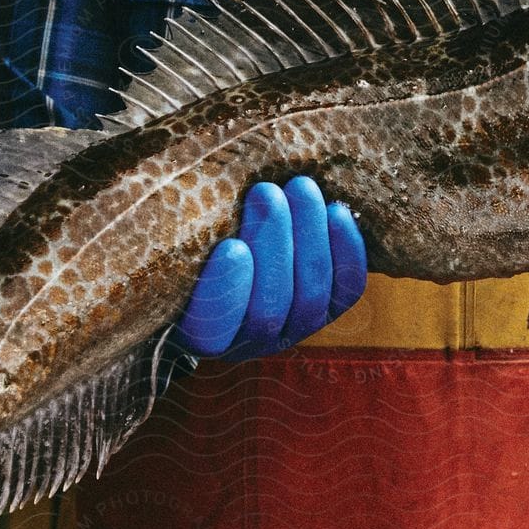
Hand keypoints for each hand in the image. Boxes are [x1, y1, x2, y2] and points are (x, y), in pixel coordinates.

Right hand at [175, 177, 366, 360]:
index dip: (227, 291)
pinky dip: (346, 251)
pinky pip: (346, 289)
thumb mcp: (182, 248)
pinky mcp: (329, 309)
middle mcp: (249, 341)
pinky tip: (337, 211)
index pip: (211, 330)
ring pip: (310, 295)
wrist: (234, 257)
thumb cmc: (193, 249)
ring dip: (308, 237)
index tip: (232, 247)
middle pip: (268, 309)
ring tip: (300, 187)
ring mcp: (294, 328)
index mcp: (200, 334)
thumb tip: (191, 194)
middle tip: (266, 192)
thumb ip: (186, 234)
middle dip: (272, 245)